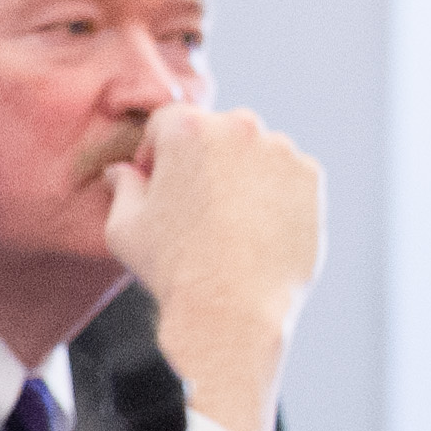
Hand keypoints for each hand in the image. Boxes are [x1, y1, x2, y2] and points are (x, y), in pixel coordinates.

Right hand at [104, 105, 323, 430]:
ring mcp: (280, 151)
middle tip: (194, 206)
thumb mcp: (124, 227)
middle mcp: (238, 128)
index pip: (167, 122)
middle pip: (214, 131)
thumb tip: (121, 172)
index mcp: (186, 130)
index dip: (156, 154)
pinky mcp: (310, 177)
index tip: (158, 183)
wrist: (231, 308)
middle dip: (202, 160)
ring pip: (254, 151)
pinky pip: (287, 174)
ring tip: (228, 222)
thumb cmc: (173, 269)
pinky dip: (273, 193)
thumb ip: (122, 188)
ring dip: (240, 173)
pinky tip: (255, 229)